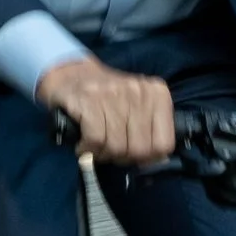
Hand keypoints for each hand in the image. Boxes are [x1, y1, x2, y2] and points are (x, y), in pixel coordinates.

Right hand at [37, 57, 173, 163]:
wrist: (71, 74)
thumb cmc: (108, 97)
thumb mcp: (138, 107)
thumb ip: (151, 132)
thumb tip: (157, 161)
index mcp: (157, 94)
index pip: (164, 144)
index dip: (148, 158)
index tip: (135, 156)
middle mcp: (139, 92)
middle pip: (139, 149)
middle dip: (123, 158)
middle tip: (112, 152)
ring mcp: (114, 94)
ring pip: (117, 146)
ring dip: (103, 154)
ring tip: (96, 147)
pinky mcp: (89, 99)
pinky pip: (96, 140)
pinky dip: (88, 149)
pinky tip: (84, 144)